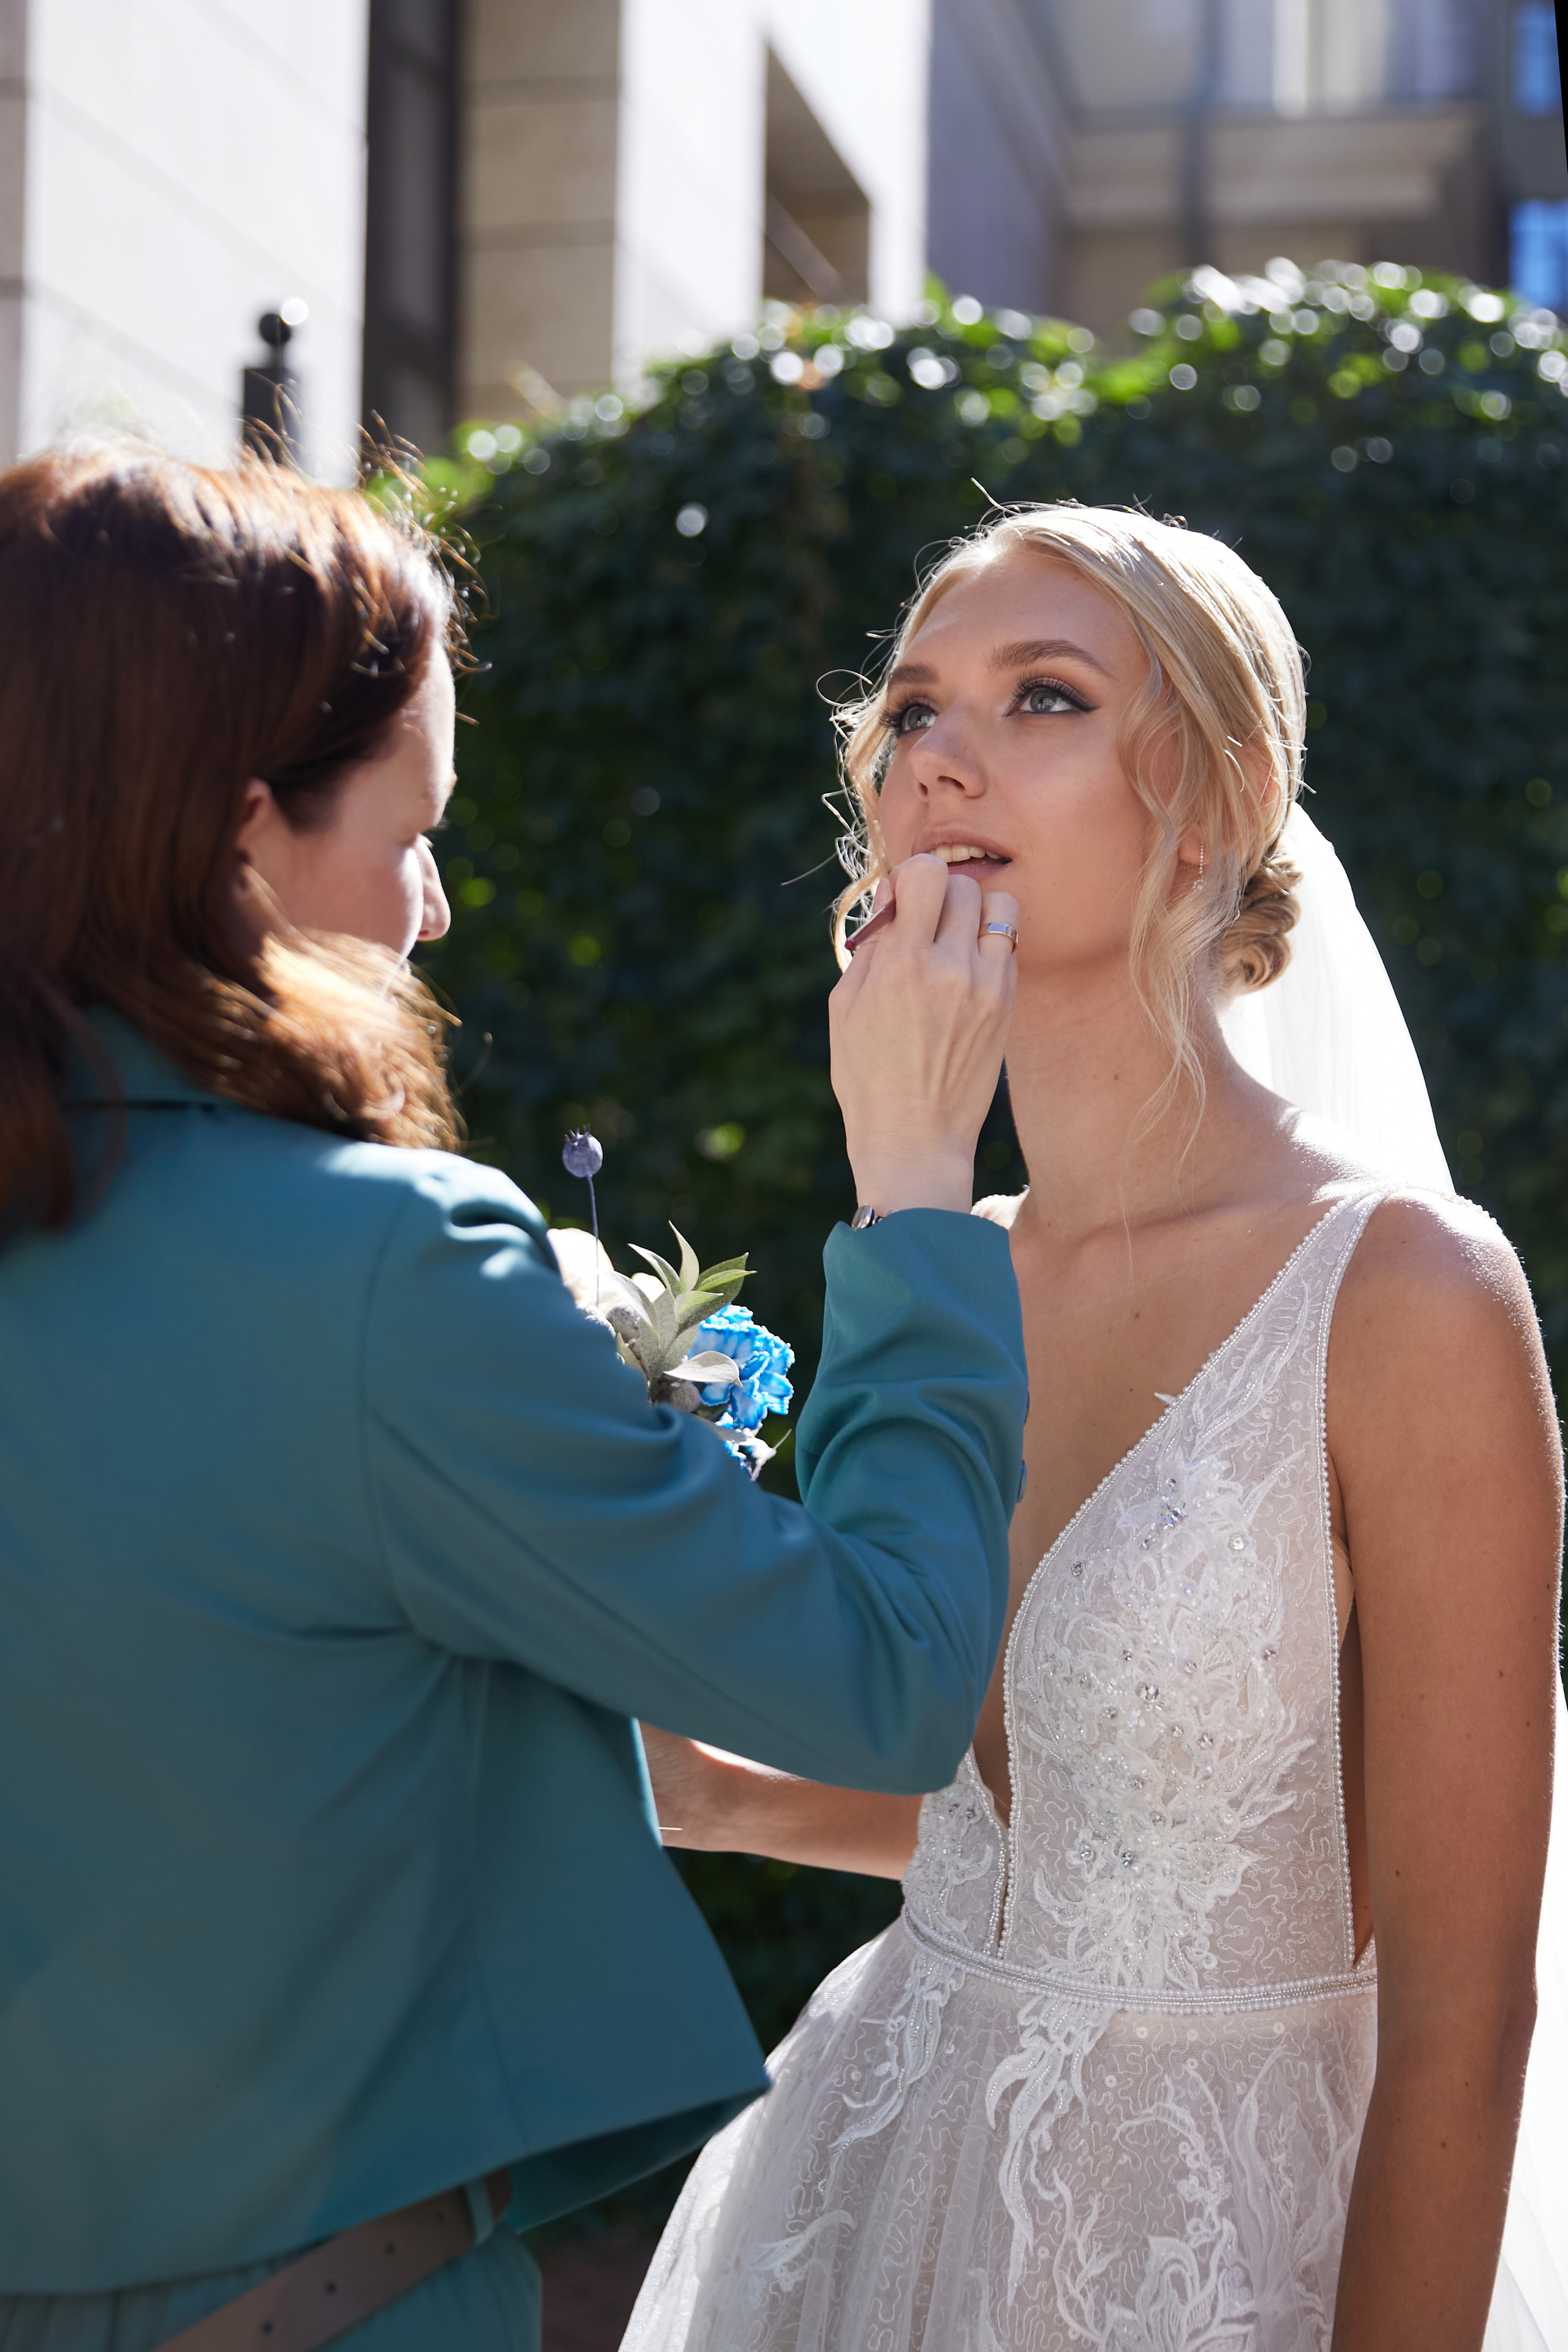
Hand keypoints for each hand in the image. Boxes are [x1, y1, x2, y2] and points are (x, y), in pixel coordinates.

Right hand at [829, 855, 1017, 1216]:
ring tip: (954, 939)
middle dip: (940, 894)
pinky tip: (966, 971)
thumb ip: (872, 945)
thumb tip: (896, 901)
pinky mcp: (1007, 1004)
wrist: (915, 1138)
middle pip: (963, 884)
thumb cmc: (868, 1075)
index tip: (901, 902)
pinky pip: (1008, 944)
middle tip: (925, 924)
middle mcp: (950, 969)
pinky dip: (988, 944)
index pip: (925, 873)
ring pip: (999, 905)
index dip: (910, 878)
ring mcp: (986, 987)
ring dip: (974, 912)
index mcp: (901, 965)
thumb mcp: (845, 1006)